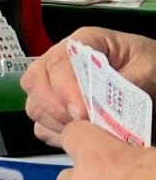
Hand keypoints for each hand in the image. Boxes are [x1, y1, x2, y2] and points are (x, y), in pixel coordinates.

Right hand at [23, 28, 155, 144]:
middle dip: (57, 107)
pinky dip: (57, 135)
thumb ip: (124, 84)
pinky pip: (41, 126)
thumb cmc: (152, 69)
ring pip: (34, 106)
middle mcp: (63, 62)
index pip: (58, 62)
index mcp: (85, 43)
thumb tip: (100, 105)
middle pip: (35, 82)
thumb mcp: (148, 69)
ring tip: (87, 129)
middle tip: (84, 123)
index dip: (65, 89)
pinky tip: (82, 135)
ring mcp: (55, 86)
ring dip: (57, 122)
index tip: (82, 111)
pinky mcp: (56, 110)